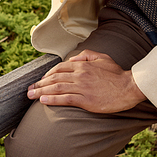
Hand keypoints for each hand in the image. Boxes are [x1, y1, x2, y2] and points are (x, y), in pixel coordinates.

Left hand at [27, 49, 145, 112]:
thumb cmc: (116, 73)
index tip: (40, 80)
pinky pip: (65, 99)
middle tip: (28, 89)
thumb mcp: (102, 57)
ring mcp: (82, 87)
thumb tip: (73, 58)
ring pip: (57, 88)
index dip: (48, 74)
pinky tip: (43, 100)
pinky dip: (52, 99)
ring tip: (31, 95)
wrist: (128, 87)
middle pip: (54, 78)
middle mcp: (80, 75)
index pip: (59, 68)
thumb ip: (86, 55)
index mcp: (82, 65)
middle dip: (39, 83)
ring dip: (41, 91)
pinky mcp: (85, 100)